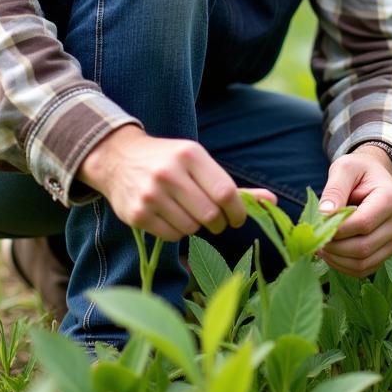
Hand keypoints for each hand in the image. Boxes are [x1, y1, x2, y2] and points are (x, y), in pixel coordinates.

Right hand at [77, 125, 276, 241]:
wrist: (118, 158)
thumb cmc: (170, 161)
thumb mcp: (200, 164)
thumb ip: (234, 187)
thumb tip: (273, 202)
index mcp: (190, 155)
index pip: (226, 192)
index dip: (238, 211)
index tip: (237, 217)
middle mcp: (169, 173)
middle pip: (210, 215)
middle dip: (218, 223)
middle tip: (215, 220)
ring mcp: (151, 195)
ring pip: (191, 228)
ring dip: (196, 227)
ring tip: (188, 212)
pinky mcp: (137, 214)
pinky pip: (171, 236)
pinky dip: (177, 232)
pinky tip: (171, 217)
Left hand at [317, 144, 391, 276]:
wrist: (373, 178)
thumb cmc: (357, 171)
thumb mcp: (344, 168)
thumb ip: (334, 189)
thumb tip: (324, 214)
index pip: (363, 223)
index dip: (338, 229)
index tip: (318, 224)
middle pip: (364, 247)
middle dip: (334, 246)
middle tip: (315, 238)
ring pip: (363, 262)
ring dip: (337, 259)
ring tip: (320, 245)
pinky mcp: (386, 253)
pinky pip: (364, 269)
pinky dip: (343, 266)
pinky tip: (330, 253)